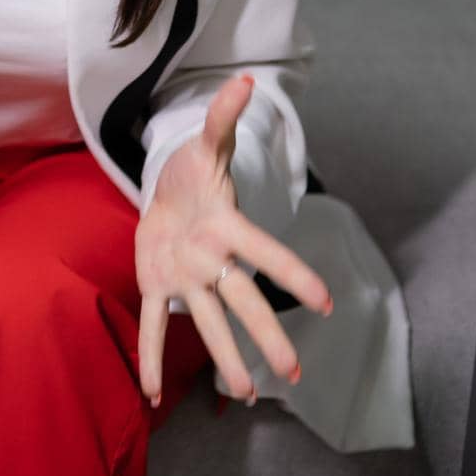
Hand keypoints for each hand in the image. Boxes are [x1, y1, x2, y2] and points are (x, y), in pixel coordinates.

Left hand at [134, 74, 332, 404]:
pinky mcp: (157, 287)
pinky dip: (151, 358)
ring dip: (226, 355)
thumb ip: (223, 117)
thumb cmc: (195, 172)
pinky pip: (155, 325)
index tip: (325, 302)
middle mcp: (211, 260)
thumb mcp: (207, 143)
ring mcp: (186, 278)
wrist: (167, 194)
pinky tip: (151, 394)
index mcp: (226, 227)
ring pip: (206, 319)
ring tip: (246, 392)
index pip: (264, 251)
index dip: (292, 274)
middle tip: (292, 372)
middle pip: (242, 299)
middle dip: (265, 333)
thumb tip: (245, 81)